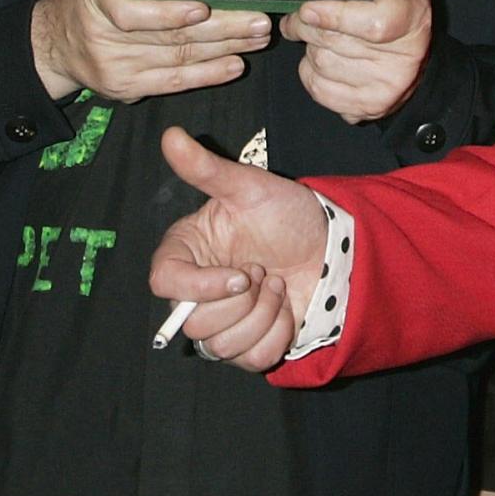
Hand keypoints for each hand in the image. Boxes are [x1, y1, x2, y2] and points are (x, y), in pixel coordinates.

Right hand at [28, 0, 270, 100]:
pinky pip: (173, 82)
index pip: (130, 12)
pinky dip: (208, 74)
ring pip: (179, 59)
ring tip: (257, 39)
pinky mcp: (127, 89)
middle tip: (258, 19)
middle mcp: (103, 37)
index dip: (168, 13)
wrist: (53, 43)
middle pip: (169, 37)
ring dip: (224, 49)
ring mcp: (115, 68)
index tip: (202, 8)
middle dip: (222, 29)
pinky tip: (234, 65)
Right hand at [148, 127, 328, 372]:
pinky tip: (287, 309)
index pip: (164, 283)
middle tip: (265, 270)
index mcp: (187, 254)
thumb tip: (170, 135)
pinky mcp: (247, 346)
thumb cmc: (285, 213)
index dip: (198, 286)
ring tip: (278, 284)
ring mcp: (221, 323)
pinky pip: (251, 360)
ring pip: (221, 346)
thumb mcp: (249, 187)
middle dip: (243, 300)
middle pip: (194, 322)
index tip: (240, 275)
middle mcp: (196, 292)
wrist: (330, 246)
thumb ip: (207, 169)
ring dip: (263, 315)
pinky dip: (277, 336)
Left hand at [282, 0, 431, 121]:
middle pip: (335, 42)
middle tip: (299, 14)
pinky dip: (310, 72)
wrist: (418, 69)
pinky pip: (318, 88)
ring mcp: (383, 89)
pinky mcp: (364, 109)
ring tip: (314, 34)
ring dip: (309, 47)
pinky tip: (321, 59)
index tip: (309, 7)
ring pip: (321, 64)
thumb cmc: (406, 15)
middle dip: (307, 25)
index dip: (335, 15)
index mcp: (411, 20)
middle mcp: (401, 60)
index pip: (372, 25)